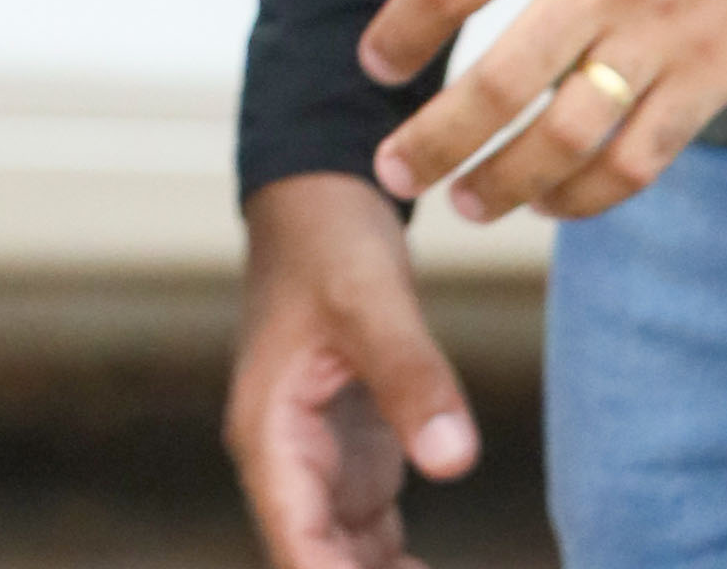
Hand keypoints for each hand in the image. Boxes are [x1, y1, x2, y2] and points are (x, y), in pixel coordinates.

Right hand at [224, 173, 480, 568]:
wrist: (321, 196)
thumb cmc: (328, 236)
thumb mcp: (370, 297)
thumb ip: (411, 375)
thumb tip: (456, 462)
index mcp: (270, 437)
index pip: (299, 552)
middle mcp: (286, 465)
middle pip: (321, 567)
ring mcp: (319, 467)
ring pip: (346, 564)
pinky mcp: (352, 463)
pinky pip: (372, 545)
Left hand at [360, 0, 726, 222]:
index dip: (402, 31)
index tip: (376, 65)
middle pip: (497, 81)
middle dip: (434, 140)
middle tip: (393, 171)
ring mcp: (661, 34)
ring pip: (565, 138)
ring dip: (505, 183)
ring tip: (466, 205)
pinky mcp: (713, 78)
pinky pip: (639, 159)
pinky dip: (588, 195)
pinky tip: (553, 202)